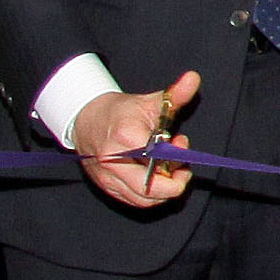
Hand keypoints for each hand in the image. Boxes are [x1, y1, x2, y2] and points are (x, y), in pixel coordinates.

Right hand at [67, 70, 201, 210]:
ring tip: (171, 171)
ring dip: (165, 190)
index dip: (177, 156)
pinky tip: (158, 179)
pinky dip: (151, 195)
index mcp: (125, 137)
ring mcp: (108, 177)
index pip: (159, 159)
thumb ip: (175, 94)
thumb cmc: (120, 112)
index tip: (181, 144)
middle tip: (182, 167)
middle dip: (175, 180)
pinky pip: (134, 201)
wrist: (85, 119)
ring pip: (145, 199)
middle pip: (152, 188)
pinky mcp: (106, 187)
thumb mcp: (148, 101)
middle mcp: (114, 161)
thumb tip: (194, 78)